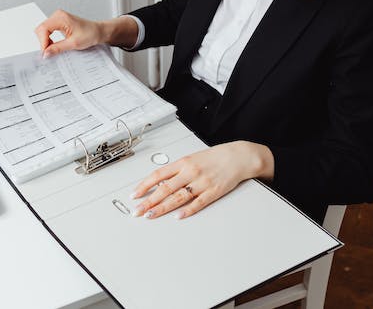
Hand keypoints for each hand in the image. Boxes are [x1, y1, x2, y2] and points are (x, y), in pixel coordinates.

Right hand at [34, 10, 138, 56]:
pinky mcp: (58, 22)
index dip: (43, 42)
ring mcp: (57, 18)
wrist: (98, 31)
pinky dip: (48, 39)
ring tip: (52, 49)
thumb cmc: (90, 33)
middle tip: (48, 53)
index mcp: (61, 17)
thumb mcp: (74, 44)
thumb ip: (58, 48)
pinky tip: (54, 45)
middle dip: (43, 42)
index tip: (45, 53)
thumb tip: (46, 53)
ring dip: (46, 41)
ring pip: (43, 30)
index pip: (43, 29)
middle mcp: (58, 15)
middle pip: (41, 29)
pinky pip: (48, 30)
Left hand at [129, 141, 273, 219]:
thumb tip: (158, 182)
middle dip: (148, 201)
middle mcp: (190, 172)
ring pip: (178, 197)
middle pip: (165, 188)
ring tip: (150, 215)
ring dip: (163, 207)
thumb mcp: (191, 158)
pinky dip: (187, 210)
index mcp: (183, 163)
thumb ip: (176, 170)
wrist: (238, 156)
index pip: (158, 175)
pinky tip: (178, 216)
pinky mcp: (214, 191)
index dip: (144, 185)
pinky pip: (198, 202)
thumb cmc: (214, 158)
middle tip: (137, 211)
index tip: (134, 195)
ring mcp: (202, 182)